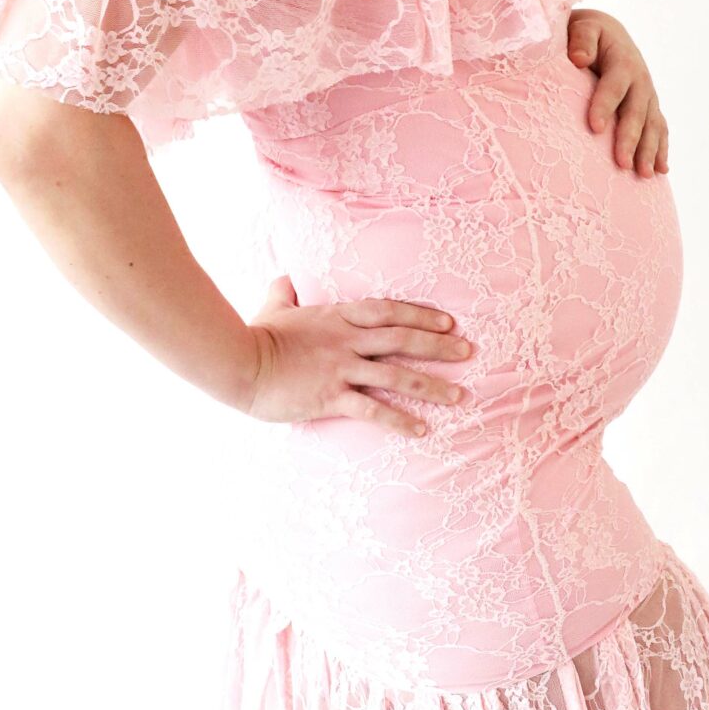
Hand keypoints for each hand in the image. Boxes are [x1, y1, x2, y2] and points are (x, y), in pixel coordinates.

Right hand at [242, 276, 473, 436]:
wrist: (239, 364)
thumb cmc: (255, 336)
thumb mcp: (273, 307)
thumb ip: (284, 292)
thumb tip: (285, 279)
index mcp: (337, 317)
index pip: (389, 311)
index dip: (421, 315)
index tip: (448, 322)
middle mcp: (346, 340)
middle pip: (403, 340)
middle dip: (440, 346)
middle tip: (469, 352)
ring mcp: (341, 368)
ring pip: (397, 375)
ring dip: (432, 386)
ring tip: (460, 396)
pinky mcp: (332, 396)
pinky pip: (373, 409)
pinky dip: (400, 420)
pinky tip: (422, 430)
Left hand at [567, 9, 669, 174]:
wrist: (609, 34)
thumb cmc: (589, 34)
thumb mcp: (584, 27)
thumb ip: (581, 39)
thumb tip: (578, 58)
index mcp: (622, 61)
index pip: (613, 86)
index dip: (605, 106)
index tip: (595, 128)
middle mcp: (640, 80)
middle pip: (636, 112)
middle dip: (630, 139)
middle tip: (622, 164)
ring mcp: (648, 95)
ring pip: (652, 125)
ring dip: (649, 151)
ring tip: (644, 175)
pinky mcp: (650, 106)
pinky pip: (659, 129)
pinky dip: (661, 150)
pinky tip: (660, 171)